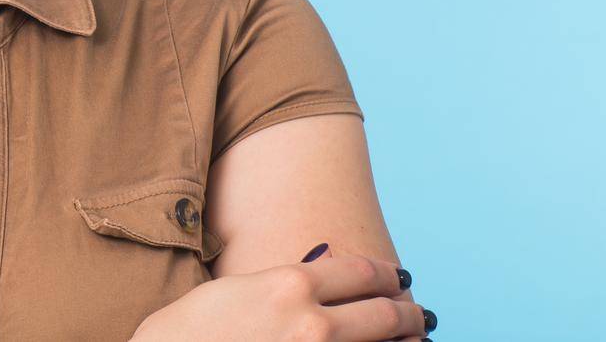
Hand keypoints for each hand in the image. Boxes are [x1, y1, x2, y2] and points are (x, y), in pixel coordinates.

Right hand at [129, 252, 430, 341]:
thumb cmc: (189, 330)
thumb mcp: (236, 290)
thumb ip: (281, 284)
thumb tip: (319, 283)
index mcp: (288, 284)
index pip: (360, 271)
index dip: (385, 273)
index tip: (396, 277)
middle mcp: (312, 320)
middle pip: (383, 310)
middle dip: (406, 309)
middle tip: (416, 310)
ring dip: (406, 340)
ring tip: (415, 336)